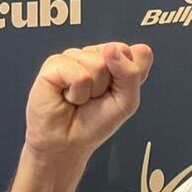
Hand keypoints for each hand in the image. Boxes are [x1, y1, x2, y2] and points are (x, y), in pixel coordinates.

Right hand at [25, 42, 153, 161]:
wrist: (67, 141)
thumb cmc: (96, 122)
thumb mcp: (127, 101)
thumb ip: (131, 73)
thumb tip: (113, 49)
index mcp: (116, 61)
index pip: (137, 52)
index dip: (131, 76)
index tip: (118, 92)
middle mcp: (95, 56)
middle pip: (116, 53)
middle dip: (111, 83)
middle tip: (97, 97)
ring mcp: (74, 57)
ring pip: (97, 64)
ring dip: (92, 90)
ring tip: (81, 99)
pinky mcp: (54, 64)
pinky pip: (78, 74)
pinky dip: (77, 93)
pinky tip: (68, 97)